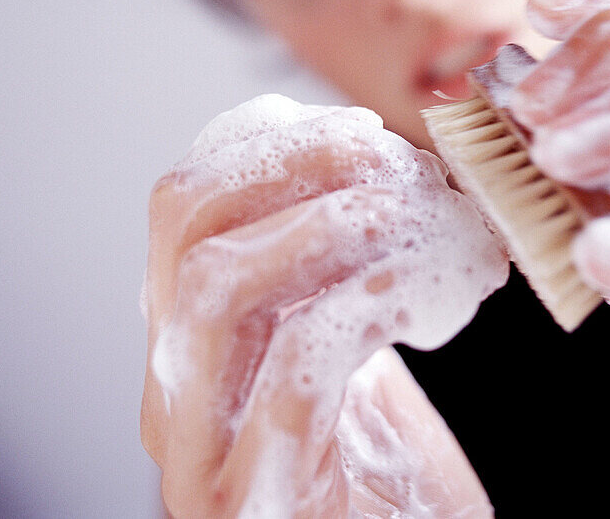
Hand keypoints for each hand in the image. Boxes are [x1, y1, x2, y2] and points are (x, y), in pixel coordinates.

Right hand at [141, 95, 505, 516]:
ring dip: (330, 226)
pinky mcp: (260, 507)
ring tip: (418, 218)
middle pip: (185, 231)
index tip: (361, 128)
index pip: (183, 209)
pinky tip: (432, 304)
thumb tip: (372, 169)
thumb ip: (335, 279)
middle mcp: (177, 401)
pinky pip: (295, 377)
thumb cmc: (390, 478)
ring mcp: (205, 459)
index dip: (268, 144)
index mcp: (195, 352)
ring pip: (216, 291)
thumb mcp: (354, 357)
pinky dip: (366, 311)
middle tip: (391, 156)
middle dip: (295, 165)